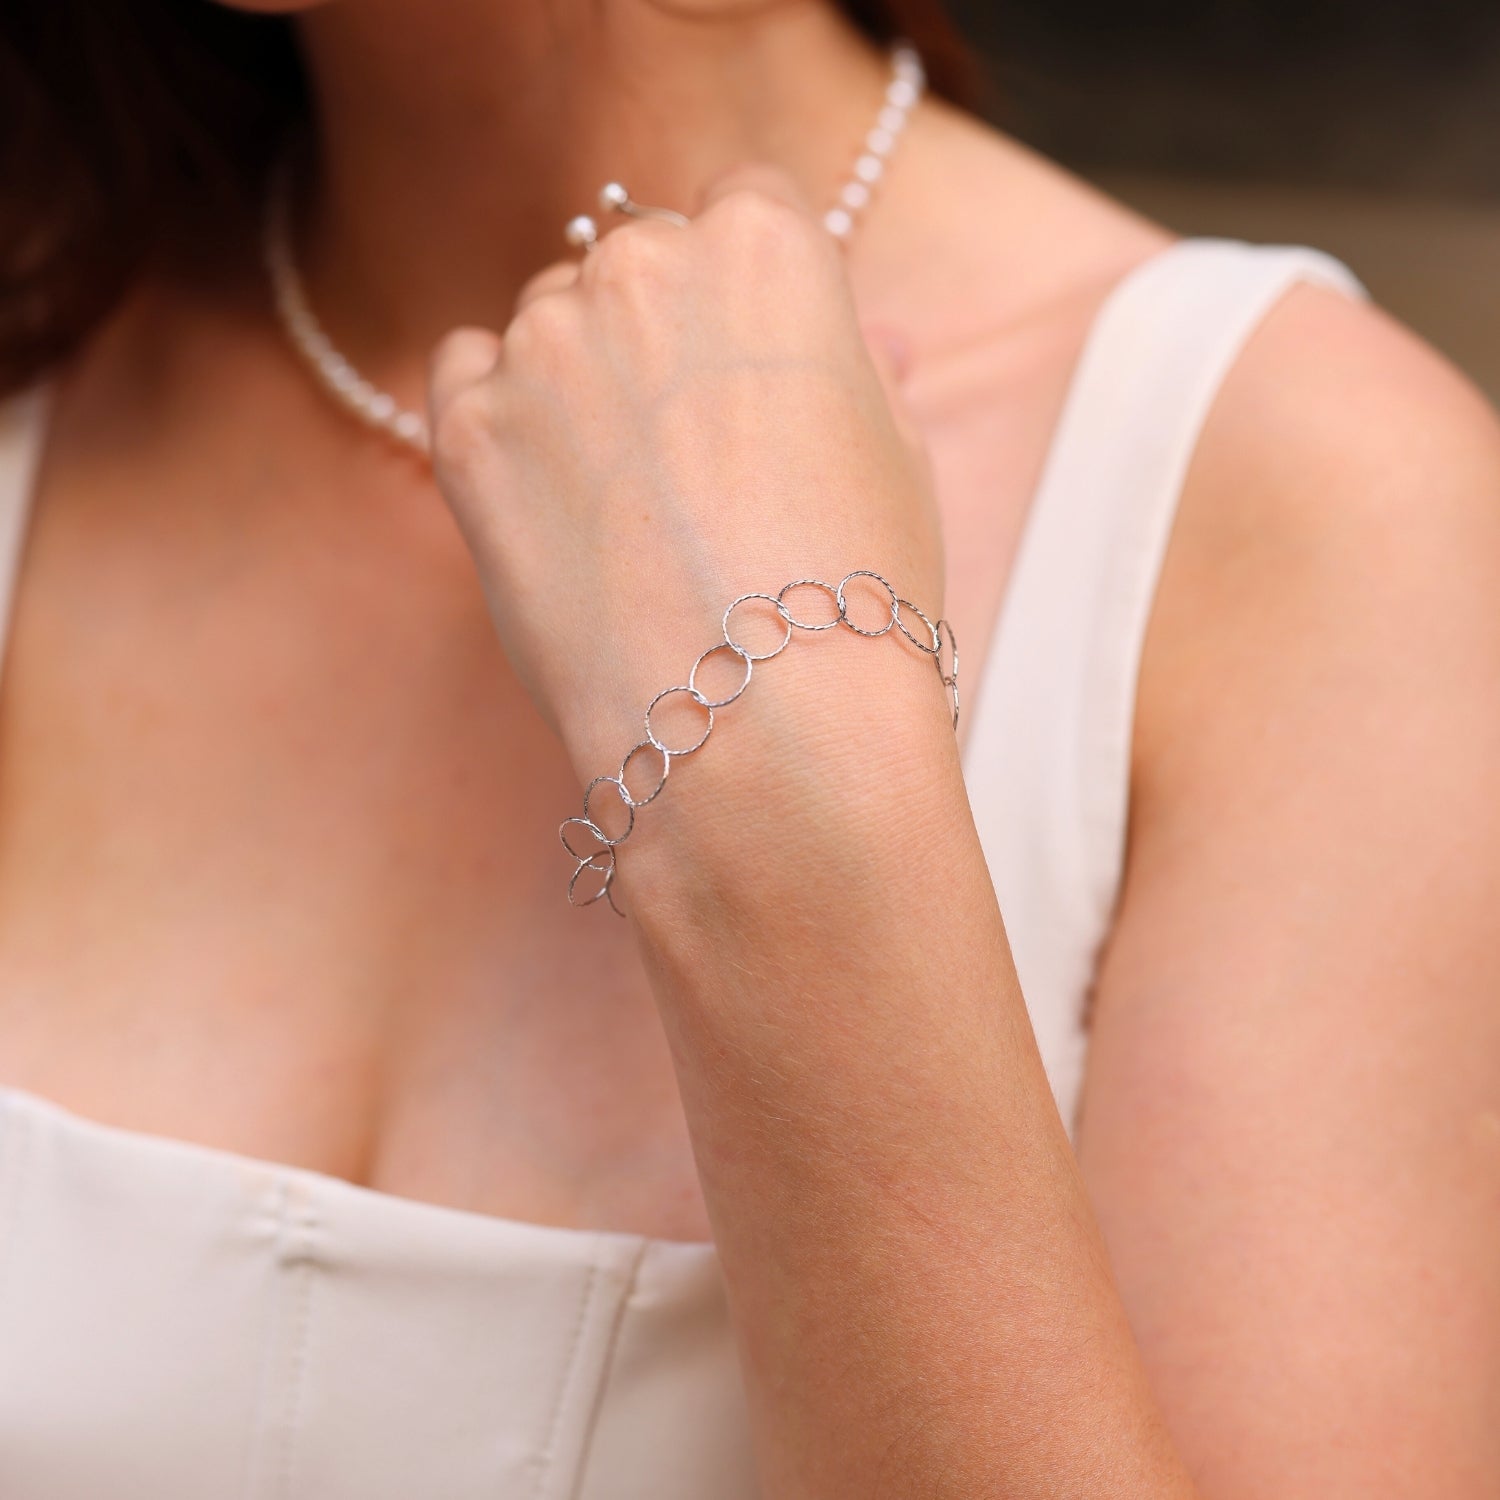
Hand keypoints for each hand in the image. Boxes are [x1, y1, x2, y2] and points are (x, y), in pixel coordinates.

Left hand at [426, 165, 945, 787]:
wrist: (762, 729)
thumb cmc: (852, 602)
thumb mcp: (897, 461)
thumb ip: (857, 371)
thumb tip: (864, 344)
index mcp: (763, 249)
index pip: (744, 210)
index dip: (750, 294)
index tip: (750, 364)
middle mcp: (641, 267)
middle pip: (638, 261)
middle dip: (661, 336)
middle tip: (690, 456)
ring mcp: (541, 345)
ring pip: (551, 320)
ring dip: (580, 381)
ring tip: (629, 507)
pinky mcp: (467, 430)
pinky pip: (466, 372)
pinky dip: (500, 415)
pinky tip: (553, 497)